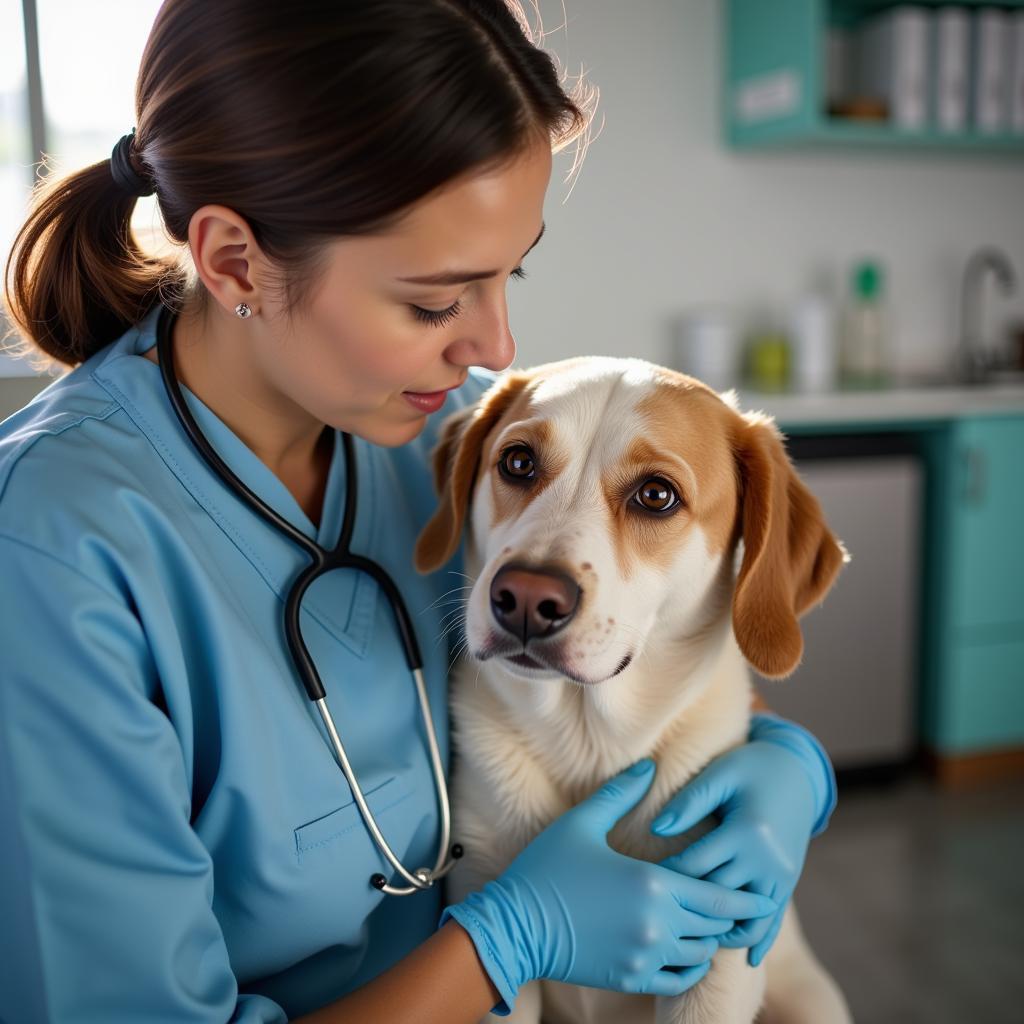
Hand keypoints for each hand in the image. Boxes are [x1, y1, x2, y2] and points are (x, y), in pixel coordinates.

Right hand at [440, 758, 778, 1013]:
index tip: (762, 893)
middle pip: (715, 925)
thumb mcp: (581, 823)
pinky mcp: (629, 976)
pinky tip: (685, 950)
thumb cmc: (547, 869)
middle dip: (728, 915)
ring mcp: (644, 954)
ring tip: (707, 922)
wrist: (513, 925)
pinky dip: (689, 966)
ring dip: (707, 938)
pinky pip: (678, 980)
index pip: (717, 895)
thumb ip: (620, 794)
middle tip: (738, 904)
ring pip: (700, 954)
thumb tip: (649, 766)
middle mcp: (656, 923)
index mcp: (651, 883)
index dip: (743, 896)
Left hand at [649, 716, 835, 967]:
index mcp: (746, 831)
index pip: (697, 865)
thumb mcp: (720, 775)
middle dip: (687, 907)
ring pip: (749, 918)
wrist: (797, 773)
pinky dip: (759, 939)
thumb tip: (656, 828)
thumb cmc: (749, 767)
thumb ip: (688, 801)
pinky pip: (774, 920)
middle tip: (655, 917)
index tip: (640, 881)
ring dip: (722, 930)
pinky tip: (746, 959)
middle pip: (720, 896)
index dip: (665, 874)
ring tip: (691, 935)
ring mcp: (781, 875)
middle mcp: (767, 859)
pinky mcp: (788, 882)